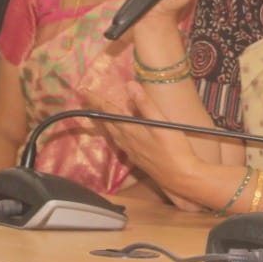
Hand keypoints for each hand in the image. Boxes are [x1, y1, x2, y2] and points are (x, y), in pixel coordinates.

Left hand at [85, 81, 207, 210]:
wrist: (179, 177)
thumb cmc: (173, 148)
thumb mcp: (161, 123)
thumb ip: (145, 104)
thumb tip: (130, 84)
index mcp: (130, 130)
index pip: (108, 112)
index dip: (96, 100)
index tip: (82, 91)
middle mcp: (126, 141)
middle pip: (107, 123)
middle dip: (97, 110)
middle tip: (88, 100)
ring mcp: (131, 151)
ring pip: (112, 133)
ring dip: (104, 122)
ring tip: (99, 114)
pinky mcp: (137, 158)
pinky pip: (120, 142)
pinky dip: (115, 132)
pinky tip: (119, 133)